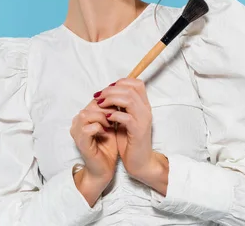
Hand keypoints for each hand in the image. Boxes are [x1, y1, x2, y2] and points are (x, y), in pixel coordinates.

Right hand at [70, 98, 117, 204]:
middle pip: (92, 104)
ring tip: (112, 125)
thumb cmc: (108, 147)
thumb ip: (113, 111)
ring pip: (88, 114)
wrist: (104, 169)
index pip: (97, 99)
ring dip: (103, 117)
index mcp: (84, 116)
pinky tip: (107, 133)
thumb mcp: (112, 125)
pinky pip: (88, 128)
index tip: (122, 108)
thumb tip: (123, 95)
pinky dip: (100, 128)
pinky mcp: (80, 142)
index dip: (111, 102)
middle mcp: (77, 122)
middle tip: (118, 116)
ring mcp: (76, 132)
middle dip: (108, 108)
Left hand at [95, 78, 167, 192]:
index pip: (136, 83)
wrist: (140, 162)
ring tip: (100, 105)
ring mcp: (143, 120)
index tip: (106, 90)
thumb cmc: (130, 141)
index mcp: (143, 105)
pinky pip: (127, 118)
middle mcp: (146, 110)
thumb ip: (120, 107)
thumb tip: (108, 94)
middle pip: (130, 89)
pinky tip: (106, 118)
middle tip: (98, 97)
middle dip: (111, 90)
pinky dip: (114, 115)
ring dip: (111, 99)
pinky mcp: (138, 132)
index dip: (120, 83)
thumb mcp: (124, 119)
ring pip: (129, 99)